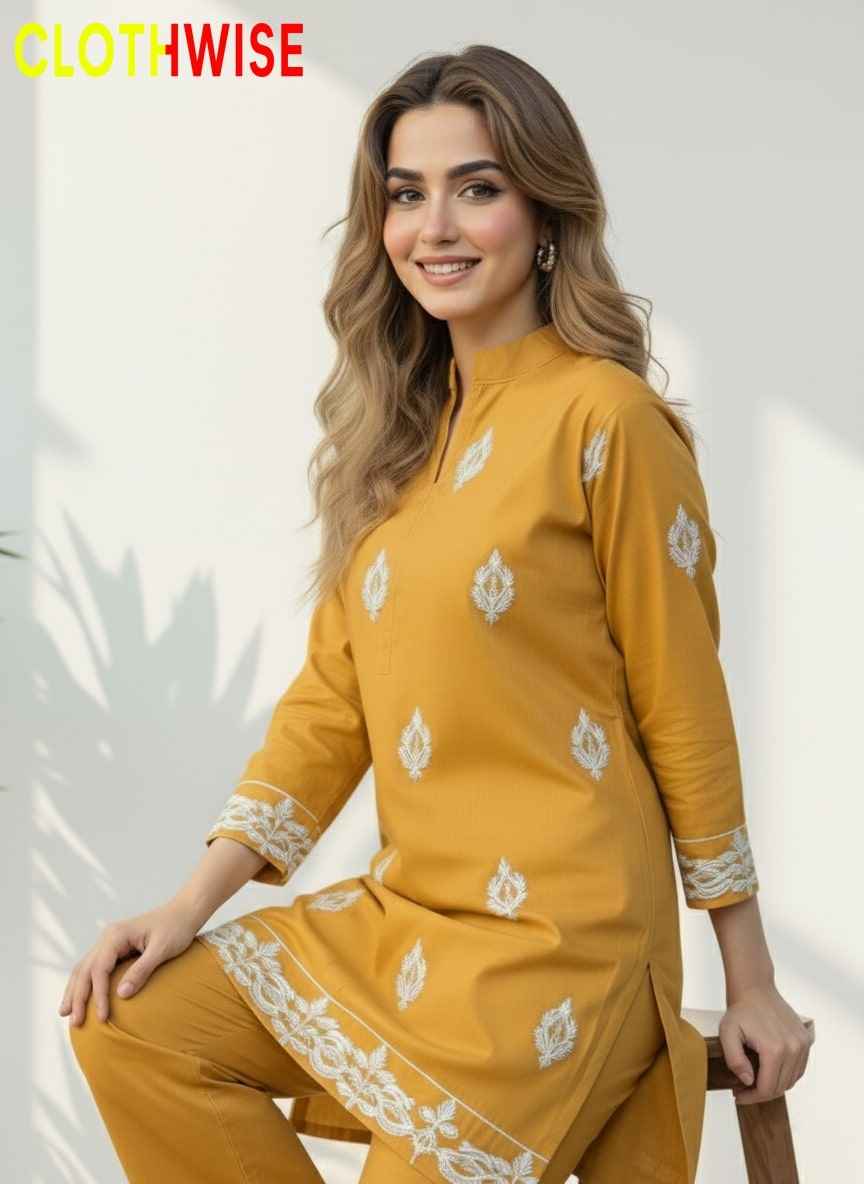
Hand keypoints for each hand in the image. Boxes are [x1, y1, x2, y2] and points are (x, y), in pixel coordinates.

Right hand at [58, 901, 200, 1027]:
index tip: (102, 1017)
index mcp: (116, 935)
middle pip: (85, 969)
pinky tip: (81, 998)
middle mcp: (108, 937)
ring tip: (65, 1013)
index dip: (98, 995)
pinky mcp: (115, 948)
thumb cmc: (176, 928)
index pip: (99, 969)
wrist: (184, 912)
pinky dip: (85, 983)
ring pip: (84, 968)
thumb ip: (142, 970)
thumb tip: (121, 995)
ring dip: (75, 990)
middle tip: (74, 1022)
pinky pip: (94, 967)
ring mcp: (109, 942)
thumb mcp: (162, 949)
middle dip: (77, 996)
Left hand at [719, 981, 813, 1105]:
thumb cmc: (740, 1011)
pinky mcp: (806, 1040)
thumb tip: (748, 1081)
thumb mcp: (727, 1033)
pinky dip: (786, 1075)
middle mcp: (793, 1048)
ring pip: (792, 1080)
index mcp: (775, 1049)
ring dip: (775, 1085)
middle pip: (780, 1086)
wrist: (755, 989)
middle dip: (761, 1093)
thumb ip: (735, 1060)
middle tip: (744, 1090)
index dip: (751, 1097)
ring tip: (756, 1082)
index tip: (738, 1096)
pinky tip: (771, 1072)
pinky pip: (799, 1068)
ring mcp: (802, 1044)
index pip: (767, 1088)